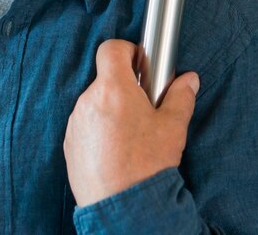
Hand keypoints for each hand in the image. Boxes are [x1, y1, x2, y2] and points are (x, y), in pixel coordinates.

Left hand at [63, 39, 198, 206]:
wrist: (123, 208)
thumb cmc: (147, 166)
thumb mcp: (172, 129)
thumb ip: (180, 97)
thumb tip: (189, 80)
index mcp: (113, 89)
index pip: (111, 49)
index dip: (126, 51)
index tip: (140, 64)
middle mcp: (89, 100)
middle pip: (106, 80)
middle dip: (125, 89)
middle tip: (143, 110)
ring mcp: (76, 121)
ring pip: (96, 103)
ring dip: (111, 110)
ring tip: (131, 137)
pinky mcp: (69, 141)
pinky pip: (85, 124)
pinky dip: (99, 130)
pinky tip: (116, 151)